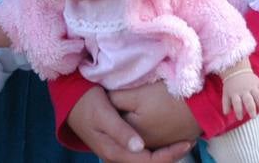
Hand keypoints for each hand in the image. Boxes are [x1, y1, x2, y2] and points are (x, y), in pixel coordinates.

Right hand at [66, 86, 193, 162]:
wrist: (69, 102)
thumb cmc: (87, 103)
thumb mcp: (103, 113)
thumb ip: (120, 131)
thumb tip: (140, 147)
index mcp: (115, 151)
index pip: (148, 161)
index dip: (169, 155)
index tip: (186, 143)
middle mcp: (117, 156)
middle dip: (170, 156)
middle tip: (189, 141)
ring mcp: (117, 152)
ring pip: (145, 160)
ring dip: (164, 154)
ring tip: (181, 140)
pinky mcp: (118, 145)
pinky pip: (141, 153)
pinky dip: (155, 149)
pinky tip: (165, 140)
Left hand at [220, 67, 258, 118]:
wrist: (236, 69)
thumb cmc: (231, 85)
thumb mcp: (226, 94)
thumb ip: (226, 104)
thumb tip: (226, 113)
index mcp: (235, 93)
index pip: (236, 104)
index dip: (238, 111)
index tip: (240, 118)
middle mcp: (244, 90)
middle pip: (248, 100)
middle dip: (251, 109)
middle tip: (253, 117)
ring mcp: (251, 86)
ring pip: (258, 95)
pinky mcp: (257, 82)